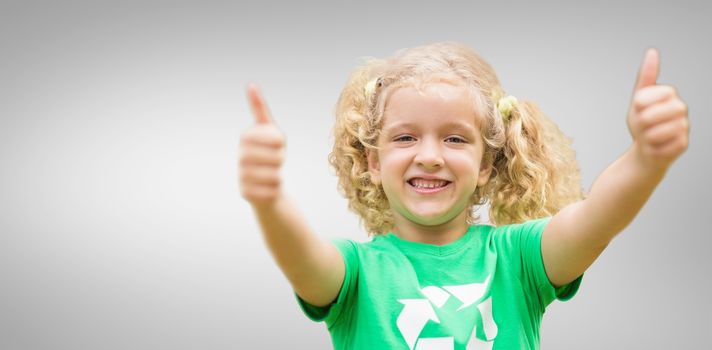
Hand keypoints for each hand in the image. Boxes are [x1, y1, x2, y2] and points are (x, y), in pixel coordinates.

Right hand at [239, 83, 285, 206]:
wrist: (263, 183)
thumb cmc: (268, 152)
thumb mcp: (268, 129)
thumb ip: (259, 109)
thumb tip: (250, 85)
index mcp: (246, 137)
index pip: (277, 139)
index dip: (281, 143)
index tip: (276, 144)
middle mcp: (240, 155)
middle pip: (277, 158)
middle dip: (281, 160)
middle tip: (274, 161)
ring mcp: (241, 174)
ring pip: (276, 176)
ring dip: (279, 176)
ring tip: (270, 174)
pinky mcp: (244, 192)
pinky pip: (272, 191)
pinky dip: (275, 190)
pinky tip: (267, 188)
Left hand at [627, 48, 688, 170]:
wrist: (646, 148)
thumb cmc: (642, 121)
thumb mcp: (639, 98)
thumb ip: (646, 76)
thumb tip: (652, 52)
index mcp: (668, 93)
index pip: (643, 99)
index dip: (636, 107)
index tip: (639, 109)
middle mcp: (680, 107)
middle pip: (648, 117)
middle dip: (640, 124)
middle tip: (643, 125)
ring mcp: (684, 126)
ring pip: (654, 133)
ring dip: (646, 137)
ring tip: (649, 136)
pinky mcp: (683, 143)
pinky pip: (660, 147)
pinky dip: (652, 149)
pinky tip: (657, 146)